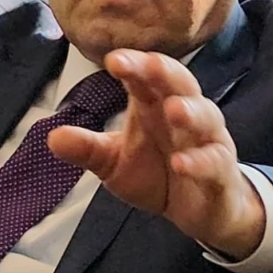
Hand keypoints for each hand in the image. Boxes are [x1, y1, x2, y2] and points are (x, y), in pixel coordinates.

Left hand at [48, 49, 265, 258]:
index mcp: (154, 105)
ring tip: (175, 110)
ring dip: (191, 112)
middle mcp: (183, 115)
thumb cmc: (157, 174)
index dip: (134, 65)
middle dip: (166, 73)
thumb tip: (51, 137)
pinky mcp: (221, 171)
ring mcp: (207, 140)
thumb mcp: (114, 163)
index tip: (114, 60)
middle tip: (150, 65)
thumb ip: (88, 149)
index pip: (145, 77)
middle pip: (180, 84)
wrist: (199, 211)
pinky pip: (214, 161)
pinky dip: (199, 162)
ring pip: (206, 116)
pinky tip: (181, 164)